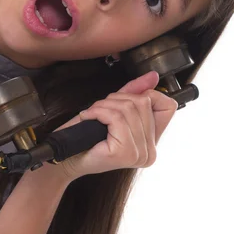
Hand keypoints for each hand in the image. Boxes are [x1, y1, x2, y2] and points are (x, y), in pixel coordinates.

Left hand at [52, 71, 177, 183]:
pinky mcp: (125, 153)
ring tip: (93, 114)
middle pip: (144, 103)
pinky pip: (116, 117)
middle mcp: (150, 152)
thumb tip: (153, 76)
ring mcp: (140, 154)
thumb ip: (135, 92)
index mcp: (152, 143)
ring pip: (129, 108)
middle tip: (100, 110)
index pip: (168, 106)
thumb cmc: (86, 136)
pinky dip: (98, 112)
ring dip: (104, 105)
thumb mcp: (114, 109)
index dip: (147, 95)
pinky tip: (89, 118)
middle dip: (117, 99)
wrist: (66, 157)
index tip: (125, 100)